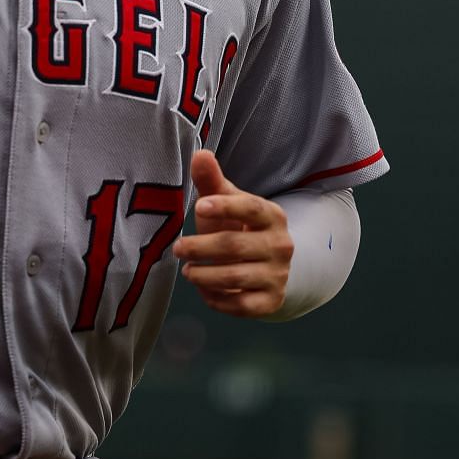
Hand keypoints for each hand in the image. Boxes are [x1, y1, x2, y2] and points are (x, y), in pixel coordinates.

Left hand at [170, 149, 292, 317]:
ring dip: (204, 275)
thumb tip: (200, 153)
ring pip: (235, 278)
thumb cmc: (237, 227)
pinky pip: (241, 305)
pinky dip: (217, 299)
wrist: (266, 265)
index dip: (225, 207)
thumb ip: (212, 180)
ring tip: (187, 271)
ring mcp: (278, 274)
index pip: (250, 208)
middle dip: (200, 247)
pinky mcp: (271, 300)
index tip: (198, 206)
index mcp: (272, 215)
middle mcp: (281, 245)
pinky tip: (204, 289)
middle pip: (234, 246)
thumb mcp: (225, 203)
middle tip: (178, 248)